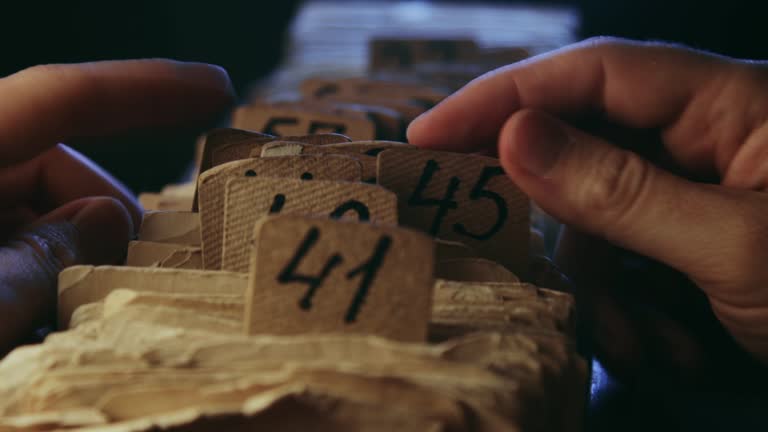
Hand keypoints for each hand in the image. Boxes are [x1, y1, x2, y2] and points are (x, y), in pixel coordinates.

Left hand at [0, 60, 232, 352]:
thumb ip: (47, 259)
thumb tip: (108, 219)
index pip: (61, 97)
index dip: (146, 87)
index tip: (216, 88)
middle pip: (46, 161)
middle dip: (102, 209)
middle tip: (141, 272)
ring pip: (28, 204)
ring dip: (70, 251)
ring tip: (80, 312)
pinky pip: (5, 234)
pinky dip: (36, 266)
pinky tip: (42, 311)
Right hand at [408, 38, 767, 387]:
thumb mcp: (735, 243)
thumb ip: (621, 189)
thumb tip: (515, 138)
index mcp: (724, 103)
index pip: (590, 74)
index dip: (503, 97)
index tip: (428, 135)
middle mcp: (700, 135)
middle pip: (582, 145)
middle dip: (545, 208)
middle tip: (485, 239)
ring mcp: (693, 192)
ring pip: (598, 221)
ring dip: (604, 288)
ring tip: (643, 347)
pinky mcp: (688, 241)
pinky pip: (626, 261)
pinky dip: (629, 311)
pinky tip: (664, 350)